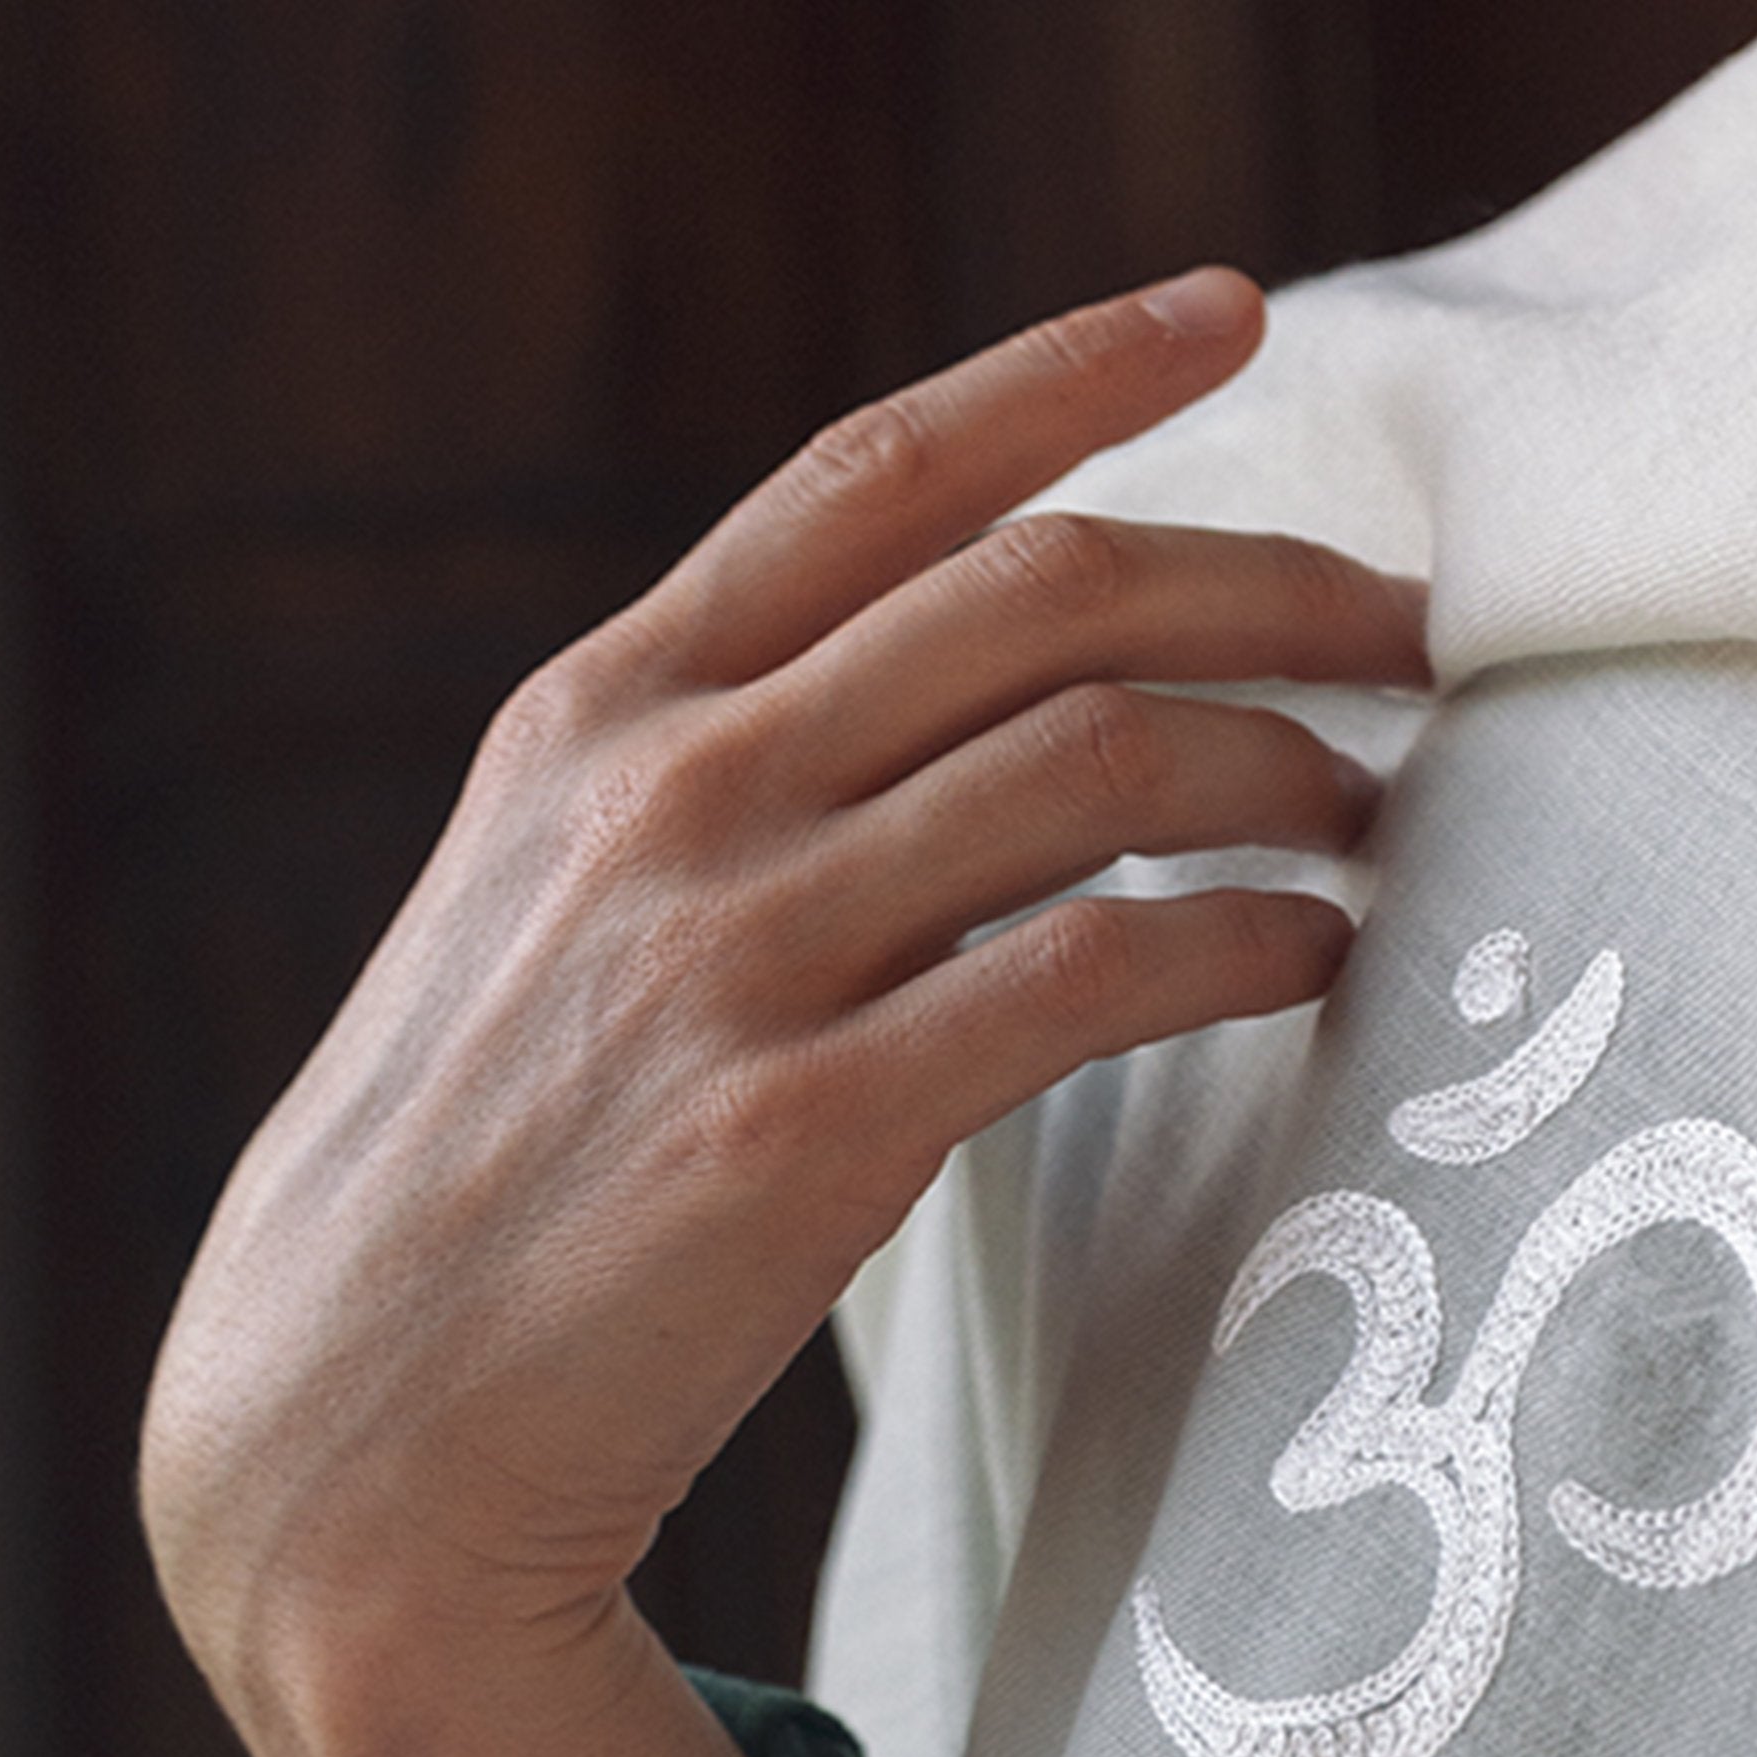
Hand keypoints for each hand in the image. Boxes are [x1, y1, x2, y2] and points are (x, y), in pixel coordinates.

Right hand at [142, 268, 1430, 1756]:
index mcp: (605, 707)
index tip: (1235, 308)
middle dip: (1276, 585)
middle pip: (1047, 593)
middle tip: (1417, 627)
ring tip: (1380, 810)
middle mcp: (668, 793)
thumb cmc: (487, 1156)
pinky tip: (1313, 953)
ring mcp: (729, 954)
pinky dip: (1246, 943)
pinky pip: (1095, 975)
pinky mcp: (797, 1130)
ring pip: (1102, 762)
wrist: (339, 1448)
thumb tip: (976, 661)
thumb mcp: (553, 890)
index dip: (1069, 368)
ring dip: (1292, 769)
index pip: (876, 473)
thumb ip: (732, 755)